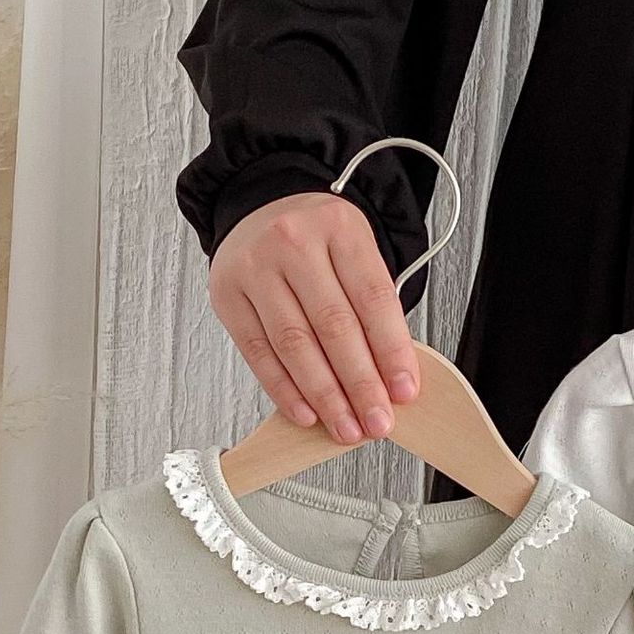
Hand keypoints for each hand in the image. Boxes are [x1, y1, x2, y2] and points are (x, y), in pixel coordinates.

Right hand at [208, 192, 420, 443]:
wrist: (261, 207)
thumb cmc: (317, 239)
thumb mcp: (355, 252)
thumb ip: (372, 307)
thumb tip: (390, 378)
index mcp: (339, 227)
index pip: (372, 298)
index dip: (392, 351)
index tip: (405, 391)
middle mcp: (294, 243)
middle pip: (333, 325)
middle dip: (360, 384)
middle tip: (377, 421)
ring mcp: (256, 268)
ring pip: (295, 344)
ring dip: (324, 396)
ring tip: (345, 426)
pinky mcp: (228, 296)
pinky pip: (259, 353)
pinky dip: (284, 390)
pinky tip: (306, 412)